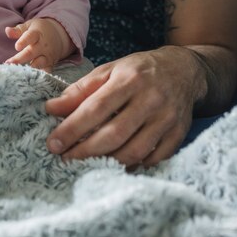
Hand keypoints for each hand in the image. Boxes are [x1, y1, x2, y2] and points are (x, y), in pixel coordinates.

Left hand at [5, 18, 73, 72]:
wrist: (59, 35)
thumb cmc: (40, 30)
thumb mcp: (30, 26)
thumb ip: (18, 30)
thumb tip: (7, 31)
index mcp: (37, 33)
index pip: (30, 37)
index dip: (24, 42)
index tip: (17, 47)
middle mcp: (43, 45)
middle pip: (31, 53)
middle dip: (20, 59)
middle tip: (9, 64)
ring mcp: (48, 55)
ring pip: (38, 63)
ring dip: (28, 69)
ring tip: (17, 73)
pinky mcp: (50, 64)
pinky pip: (46, 72)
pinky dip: (38, 76)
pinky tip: (28, 80)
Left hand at [45, 47, 206, 167]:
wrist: (184, 70)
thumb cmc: (139, 71)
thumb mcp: (108, 71)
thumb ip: (80, 90)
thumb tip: (51, 109)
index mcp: (130, 79)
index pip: (96, 109)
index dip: (72, 129)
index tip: (54, 144)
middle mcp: (151, 99)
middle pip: (114, 134)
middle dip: (85, 151)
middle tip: (65, 159)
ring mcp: (167, 119)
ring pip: (134, 151)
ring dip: (106, 162)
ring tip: (86, 164)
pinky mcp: (179, 134)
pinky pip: (154, 158)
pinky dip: (133, 166)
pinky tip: (116, 164)